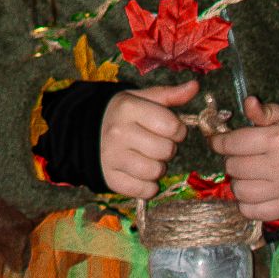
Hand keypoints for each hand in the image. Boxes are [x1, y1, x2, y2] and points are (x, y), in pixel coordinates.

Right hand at [98, 78, 197, 197]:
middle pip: (166, 150)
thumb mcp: (141, 99)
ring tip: (147, 158)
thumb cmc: (121, 114)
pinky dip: (147, 186)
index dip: (177, 129)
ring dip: (157, 168)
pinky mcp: (110, 178)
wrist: (83, 131)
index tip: (169, 128)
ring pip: (155, 172)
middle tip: (155, 143)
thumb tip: (195, 86)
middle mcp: (118, 132)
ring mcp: (112, 157)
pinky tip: (140, 173)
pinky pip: (144, 191)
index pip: (171, 125)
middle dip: (167, 148)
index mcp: (128, 108)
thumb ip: (169, 95)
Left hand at [207, 96, 278, 223]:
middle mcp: (278, 167)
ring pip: (240, 191)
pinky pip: (254, 212)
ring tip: (246, 174)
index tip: (217, 141)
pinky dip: (247, 204)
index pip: (232, 144)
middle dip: (230, 159)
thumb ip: (265, 111)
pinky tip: (253, 192)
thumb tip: (248, 102)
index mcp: (276, 140)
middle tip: (238, 156)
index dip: (218, 142)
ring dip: (237, 182)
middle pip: (233, 167)